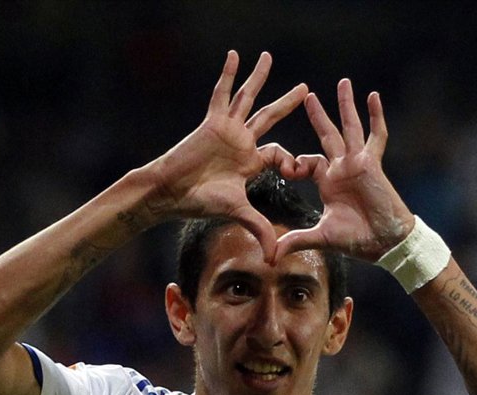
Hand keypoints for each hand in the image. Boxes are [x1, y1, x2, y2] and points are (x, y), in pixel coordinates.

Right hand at [149, 50, 307, 257]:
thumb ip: (260, 228)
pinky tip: (236, 55)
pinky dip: (229, 74)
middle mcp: (241, 142)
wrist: (170, 193)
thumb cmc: (200, 203)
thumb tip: (275, 257)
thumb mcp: (239, 213)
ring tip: (268, 57)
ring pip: (247, 98)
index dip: (293, 160)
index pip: (280, 153)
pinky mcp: (212, 122)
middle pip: (270, 117)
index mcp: (251, 162)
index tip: (300, 170)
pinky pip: (222, 93)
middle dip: (288, 103)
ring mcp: (227, 129)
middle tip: (306, 90)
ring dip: (258, 78)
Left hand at [273, 79, 414, 262]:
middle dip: (317, 115)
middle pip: (327, 135)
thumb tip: (271, 256)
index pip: (307, 162)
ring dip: (345, 105)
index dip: (294, 163)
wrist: (385, 243)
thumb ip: (296, 241)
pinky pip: (375, 135)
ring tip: (343, 82)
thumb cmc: (357, 240)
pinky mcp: (371, 163)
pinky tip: (373, 96)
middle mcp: (342, 168)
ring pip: (349, 127)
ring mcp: (357, 163)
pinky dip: (375, 116)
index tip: (286, 169)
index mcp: (328, 182)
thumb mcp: (320, 237)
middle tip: (306, 94)